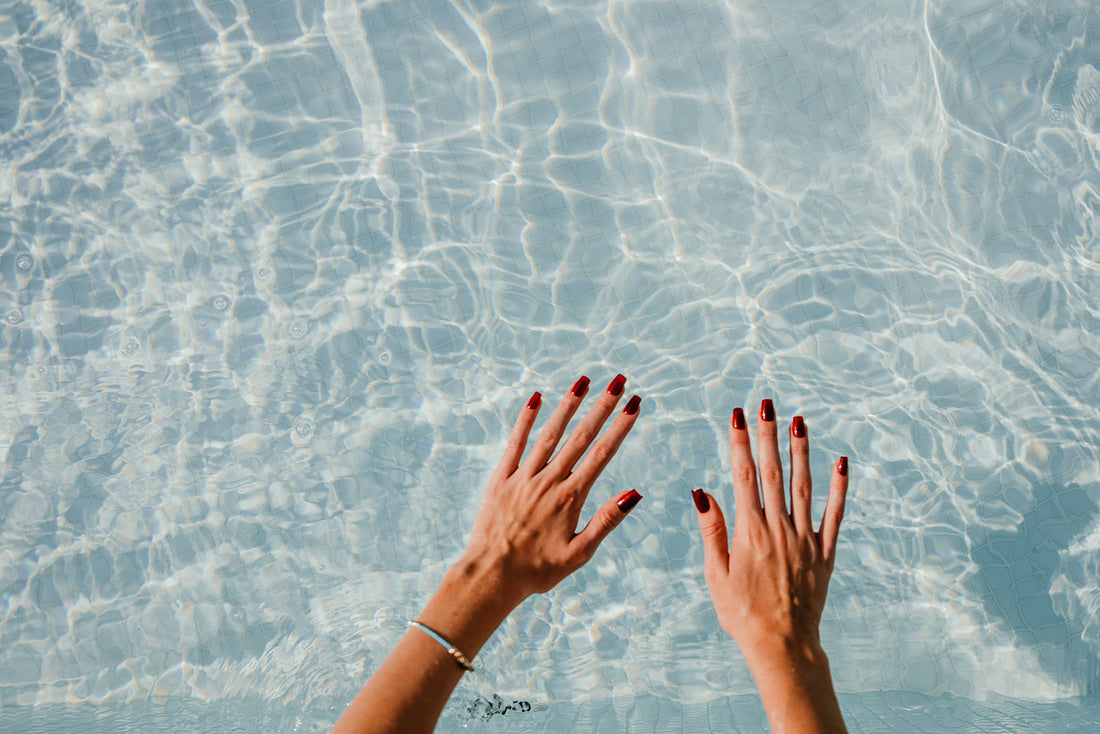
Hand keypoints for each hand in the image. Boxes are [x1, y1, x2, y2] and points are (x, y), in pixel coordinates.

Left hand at [331, 375, 642, 733]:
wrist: (491, 576)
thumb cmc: (537, 571)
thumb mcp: (579, 554)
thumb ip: (606, 521)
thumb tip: (634, 493)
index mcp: (571, 497)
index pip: (603, 453)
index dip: (621, 426)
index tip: (635, 404)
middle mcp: (549, 480)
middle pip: (581, 435)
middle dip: (602, 406)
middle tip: (619, 381)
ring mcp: (524, 476)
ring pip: (550, 432)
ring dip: (569, 404)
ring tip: (584, 380)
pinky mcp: (502, 478)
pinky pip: (515, 442)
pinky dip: (526, 419)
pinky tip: (535, 398)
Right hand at [693, 400, 848, 662]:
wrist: (782, 646)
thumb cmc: (742, 615)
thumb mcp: (716, 575)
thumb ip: (712, 532)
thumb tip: (703, 493)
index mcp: (748, 532)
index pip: (742, 475)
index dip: (740, 442)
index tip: (737, 415)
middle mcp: (779, 528)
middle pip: (773, 472)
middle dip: (768, 435)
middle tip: (767, 404)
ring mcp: (805, 539)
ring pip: (804, 485)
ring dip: (801, 450)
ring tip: (798, 421)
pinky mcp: (825, 553)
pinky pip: (835, 514)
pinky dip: (839, 487)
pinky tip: (841, 462)